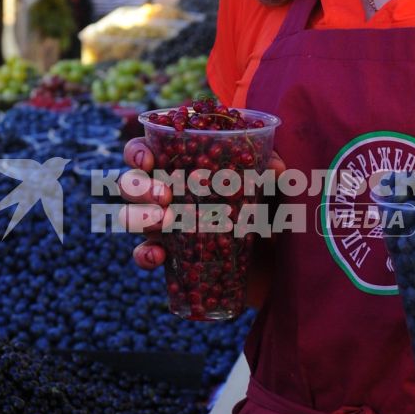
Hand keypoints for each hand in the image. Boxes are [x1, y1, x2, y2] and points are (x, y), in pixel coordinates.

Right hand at [119, 139, 286, 270]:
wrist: (283, 263)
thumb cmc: (274, 214)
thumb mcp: (276, 189)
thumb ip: (276, 172)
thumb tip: (275, 168)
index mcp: (188, 166)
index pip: (149, 149)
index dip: (138, 152)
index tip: (149, 161)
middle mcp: (171, 193)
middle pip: (131, 182)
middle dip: (138, 186)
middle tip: (164, 196)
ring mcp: (169, 227)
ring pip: (131, 216)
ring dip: (138, 216)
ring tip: (164, 221)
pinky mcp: (173, 258)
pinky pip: (144, 254)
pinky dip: (144, 254)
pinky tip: (159, 256)